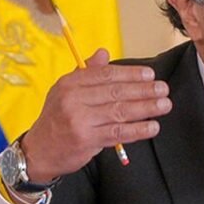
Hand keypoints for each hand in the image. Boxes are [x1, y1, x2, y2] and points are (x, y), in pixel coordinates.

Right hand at [21, 48, 171, 180]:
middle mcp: (73, 99)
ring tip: (164, 105)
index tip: (150, 75)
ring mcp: (79, 120)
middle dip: (144, 90)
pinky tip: (153, 126)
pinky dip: (138, 129)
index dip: (131, 74)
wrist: (39, 151)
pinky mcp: (86, 139)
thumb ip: (86, 73)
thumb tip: (103, 52)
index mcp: (70, 84)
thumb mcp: (65, 92)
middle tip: (163, 89)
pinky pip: (118, 132)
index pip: (106, 74)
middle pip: (116, 92)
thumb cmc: (57, 120)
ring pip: (120, 111)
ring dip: (146, 108)